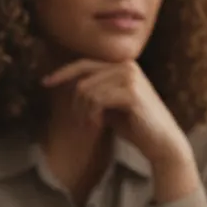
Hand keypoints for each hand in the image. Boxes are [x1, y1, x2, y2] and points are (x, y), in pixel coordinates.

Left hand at [42, 59, 189, 165]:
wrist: (161, 142)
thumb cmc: (136, 125)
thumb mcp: (111, 104)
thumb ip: (96, 90)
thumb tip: (71, 85)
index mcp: (123, 65)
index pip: (84, 63)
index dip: (62, 73)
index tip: (45, 82)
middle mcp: (127, 66)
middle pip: (83, 79)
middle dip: (77, 103)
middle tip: (83, 122)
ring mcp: (130, 78)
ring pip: (87, 90)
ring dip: (84, 112)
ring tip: (92, 125)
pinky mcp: (132, 93)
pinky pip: (97, 100)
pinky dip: (92, 115)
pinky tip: (99, 125)